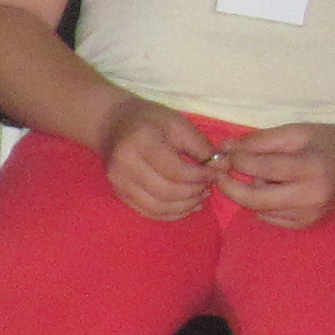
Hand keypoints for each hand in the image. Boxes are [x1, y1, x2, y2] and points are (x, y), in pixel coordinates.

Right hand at [95, 96, 221, 222]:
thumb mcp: (178, 124)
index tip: (215, 173)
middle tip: (208, 185)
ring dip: (184, 206)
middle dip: (194, 192)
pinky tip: (186, 205)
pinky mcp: (119, 193)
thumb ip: (201, 146)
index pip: (176, 171)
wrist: (112, 124)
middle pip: (166, 191)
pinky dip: (171, 213)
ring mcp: (119, 182)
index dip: (200, 177)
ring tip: (199, 196)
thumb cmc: (149, 120)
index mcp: (140, 143)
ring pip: (157, 206)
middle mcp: (124, 165)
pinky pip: (148, 212)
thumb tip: (223, 168)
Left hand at [211, 120, 334, 231]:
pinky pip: (270, 217)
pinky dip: (264, 204)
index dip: (237, 161)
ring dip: (251, 193)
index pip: (261, 168)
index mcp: (310, 168)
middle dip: (230, 187)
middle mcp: (311, 196)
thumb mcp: (297, 132)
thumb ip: (259, 140)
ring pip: (260, 209)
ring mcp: (310, 215)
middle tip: (220, 175)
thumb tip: (224, 148)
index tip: (225, 155)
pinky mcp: (307, 224)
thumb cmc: (329, 143)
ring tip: (265, 177)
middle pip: (254, 199)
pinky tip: (277, 190)